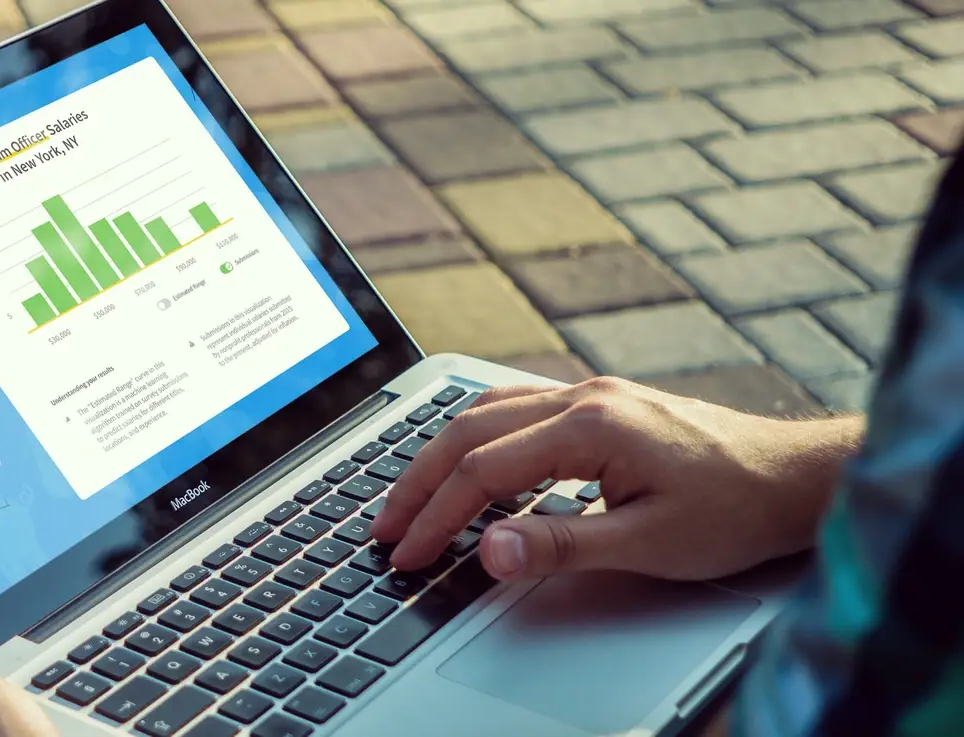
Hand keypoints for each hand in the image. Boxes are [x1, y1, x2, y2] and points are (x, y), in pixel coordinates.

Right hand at [373, 378, 862, 580]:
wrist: (796, 476)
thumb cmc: (735, 508)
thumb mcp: (649, 543)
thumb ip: (560, 545)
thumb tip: (487, 549)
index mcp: (590, 425)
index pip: (482, 470)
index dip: (435, 516)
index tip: (405, 555)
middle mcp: (583, 397)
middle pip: (469, 431)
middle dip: (417, 483)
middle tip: (384, 530)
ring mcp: (591, 394)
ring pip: (486, 412)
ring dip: (440, 456)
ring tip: (409, 498)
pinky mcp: (601, 403)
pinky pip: (515, 407)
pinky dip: (475, 437)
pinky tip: (466, 459)